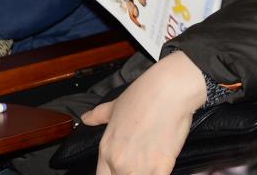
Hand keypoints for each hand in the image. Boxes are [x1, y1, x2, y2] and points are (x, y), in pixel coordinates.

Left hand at [83, 52, 205, 174]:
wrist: (170, 89)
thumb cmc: (145, 94)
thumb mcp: (115, 105)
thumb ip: (99, 116)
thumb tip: (86, 118)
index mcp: (106, 149)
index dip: (113, 173)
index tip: (124, 167)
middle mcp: (118, 162)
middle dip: (131, 173)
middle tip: (142, 161)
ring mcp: (139, 166)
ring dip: (146, 172)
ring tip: (152, 163)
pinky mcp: (161, 166)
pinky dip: (160, 173)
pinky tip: (163, 166)